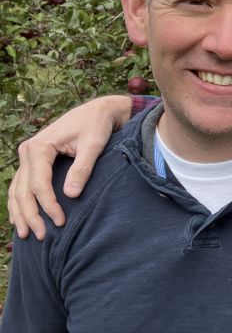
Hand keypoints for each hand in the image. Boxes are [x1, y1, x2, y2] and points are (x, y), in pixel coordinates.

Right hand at [8, 95, 132, 239]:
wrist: (98, 111)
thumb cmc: (97, 126)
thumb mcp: (93, 145)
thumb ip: (82, 169)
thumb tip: (70, 195)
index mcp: (40, 147)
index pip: (39, 184)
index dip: (48, 206)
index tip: (60, 221)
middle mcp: (28, 150)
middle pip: (24, 190)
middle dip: (31, 215)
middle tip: (41, 236)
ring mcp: (28, 155)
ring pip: (17, 189)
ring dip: (20, 212)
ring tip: (27, 233)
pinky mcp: (34, 160)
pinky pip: (21, 184)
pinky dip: (19, 202)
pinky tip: (20, 218)